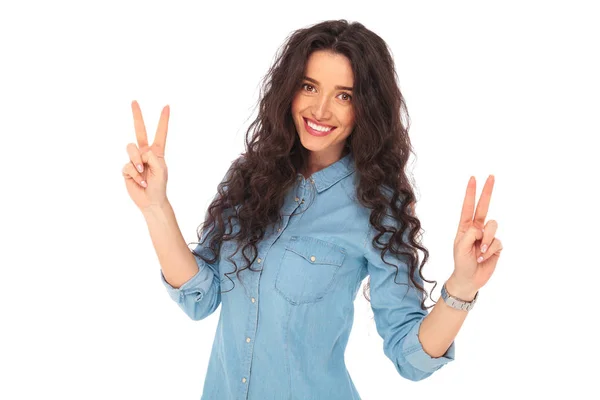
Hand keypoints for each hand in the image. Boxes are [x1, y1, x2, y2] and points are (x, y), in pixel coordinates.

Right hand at [122, 100, 169, 211]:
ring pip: (131, 149)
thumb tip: (139, 151)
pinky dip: (135, 174)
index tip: (167, 106)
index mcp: (157, 152)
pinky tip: (140, 181)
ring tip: (143, 172)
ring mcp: (134, 159)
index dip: (163, 120)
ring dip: (137, 161)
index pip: (160, 133)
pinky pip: (128, 165)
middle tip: (134, 101)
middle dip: (137, 115)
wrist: (150, 200)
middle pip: (139, 131)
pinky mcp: (126, 168)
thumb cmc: (159, 185)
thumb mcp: (161, 169)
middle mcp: (145, 152)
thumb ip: (152, 156)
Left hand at [449, 175, 502, 298]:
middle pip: (484, 207)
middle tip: (491, 176)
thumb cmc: (461, 262)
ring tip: (480, 252)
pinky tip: (485, 258)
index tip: (473, 178)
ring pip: (493, 227)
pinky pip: (497, 242)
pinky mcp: (496, 246)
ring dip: (486, 240)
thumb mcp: (460, 247)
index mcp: (465, 227)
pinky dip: (491, 250)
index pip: (468, 206)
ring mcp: (488, 236)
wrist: (469, 279)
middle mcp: (477, 229)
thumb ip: (470, 234)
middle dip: (487, 191)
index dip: (471, 193)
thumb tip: (482, 228)